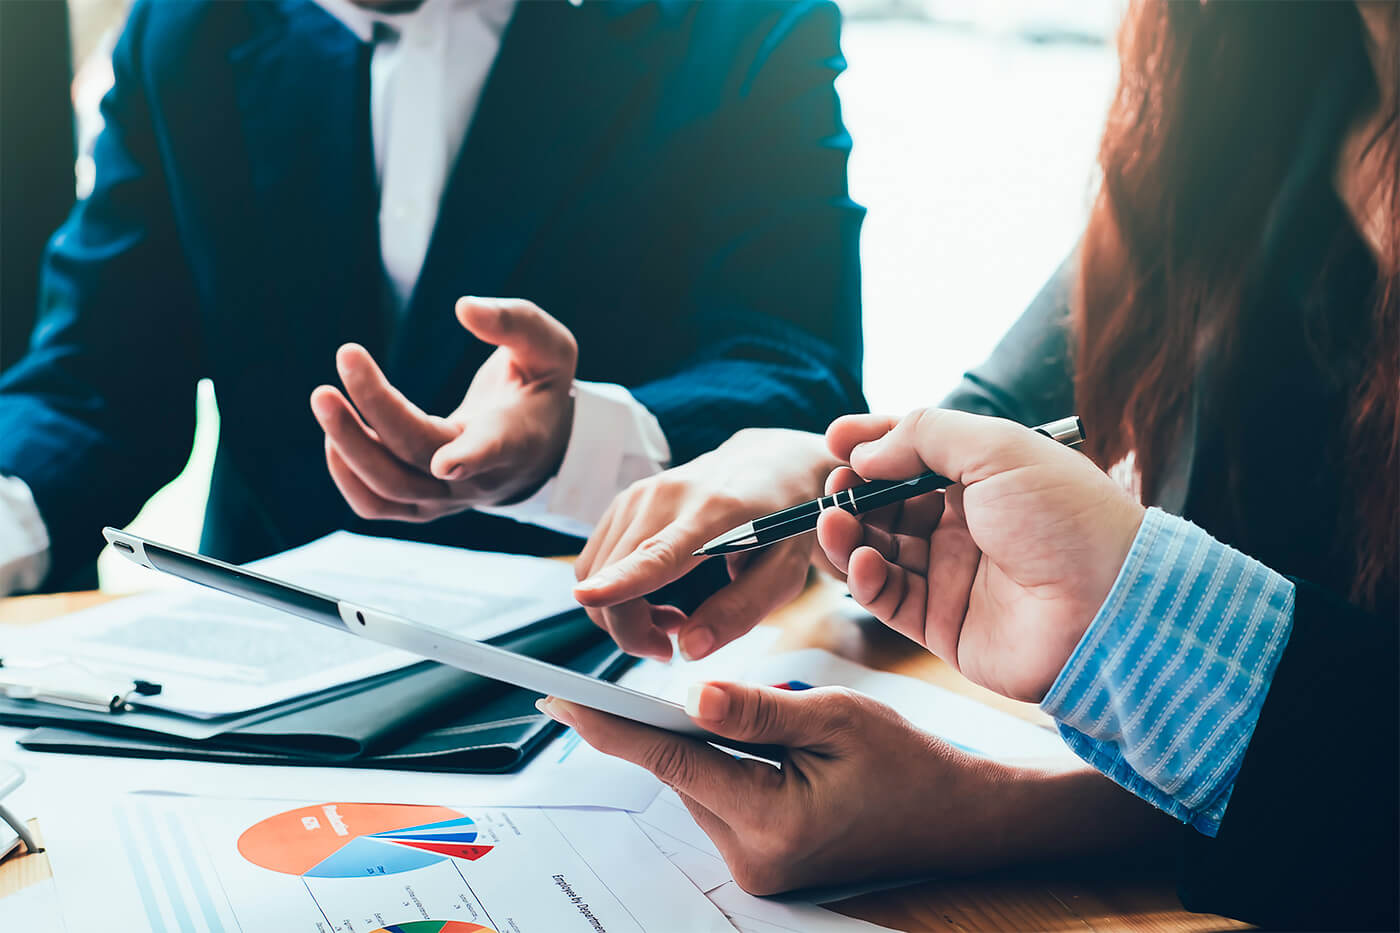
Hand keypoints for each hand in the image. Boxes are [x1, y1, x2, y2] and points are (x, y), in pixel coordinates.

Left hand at [310, 297, 576, 521]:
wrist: (538, 450)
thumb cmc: (540, 390)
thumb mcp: (549, 348)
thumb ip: (514, 323)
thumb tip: (464, 307)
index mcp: (516, 437)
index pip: (494, 450)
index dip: (471, 458)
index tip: (446, 464)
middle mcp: (480, 476)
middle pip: (419, 456)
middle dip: (377, 408)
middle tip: (347, 355)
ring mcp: (448, 497)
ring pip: (389, 487)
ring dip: (348, 445)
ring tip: (325, 397)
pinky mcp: (422, 505)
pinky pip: (375, 505)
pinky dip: (346, 475)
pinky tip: (335, 434)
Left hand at [538, 683, 1017, 893]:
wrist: (957, 819)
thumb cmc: (910, 762)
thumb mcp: (838, 717)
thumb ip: (758, 710)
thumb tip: (691, 696)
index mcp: (773, 820)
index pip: (672, 759)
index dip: (610, 725)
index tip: (560, 699)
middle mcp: (753, 857)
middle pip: (681, 771)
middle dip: (670, 723)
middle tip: (658, 680)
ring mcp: (757, 868)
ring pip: (698, 784)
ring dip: (707, 745)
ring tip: (762, 721)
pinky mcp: (762, 864)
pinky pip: (720, 800)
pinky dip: (724, 765)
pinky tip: (758, 746)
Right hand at [572, 429, 838, 660]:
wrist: (770, 464)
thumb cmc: (784, 523)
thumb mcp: (784, 573)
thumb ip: (740, 611)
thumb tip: (688, 651)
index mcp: (715, 514)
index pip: (659, 553)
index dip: (621, 581)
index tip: (587, 596)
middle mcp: (667, 496)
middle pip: (615, 577)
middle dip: (630, 631)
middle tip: (670, 647)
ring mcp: (639, 494)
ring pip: (596, 575)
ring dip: (622, 613)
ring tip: (673, 618)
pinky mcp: (624, 501)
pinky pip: (596, 563)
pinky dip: (615, 592)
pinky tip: (654, 595)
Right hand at [818, 409, 1144, 701]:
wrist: (1110, 606)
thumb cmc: (1066, 517)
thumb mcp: (997, 449)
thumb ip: (924, 435)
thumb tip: (864, 451)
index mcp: (984, 478)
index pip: (913, 454)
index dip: (873, 444)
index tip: (834, 440)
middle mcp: (965, 525)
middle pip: (888, 504)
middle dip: (855, 492)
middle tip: (834, 487)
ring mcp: (951, 575)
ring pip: (878, 550)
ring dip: (848, 534)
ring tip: (834, 522)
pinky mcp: (942, 624)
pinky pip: (888, 598)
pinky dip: (865, 578)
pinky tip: (861, 561)